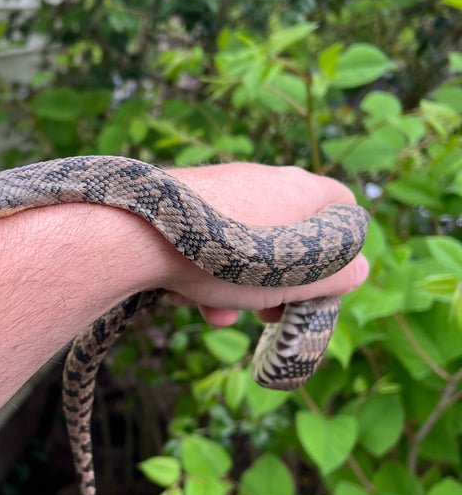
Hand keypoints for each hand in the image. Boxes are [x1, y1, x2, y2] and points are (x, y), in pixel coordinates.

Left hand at [156, 162, 368, 325]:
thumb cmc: (225, 257)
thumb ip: (334, 276)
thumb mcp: (292, 277)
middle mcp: (262, 180)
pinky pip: (204, 244)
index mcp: (301, 190)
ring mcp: (219, 189)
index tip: (324, 283)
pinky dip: (200, 274)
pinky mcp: (181, 205)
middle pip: (288, 236)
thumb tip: (357, 271)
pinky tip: (182, 298)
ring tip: (218, 314)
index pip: (342, 208)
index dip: (342, 248)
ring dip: (234, 289)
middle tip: (270, 313)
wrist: (136, 235)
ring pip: (241, 248)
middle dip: (278, 283)